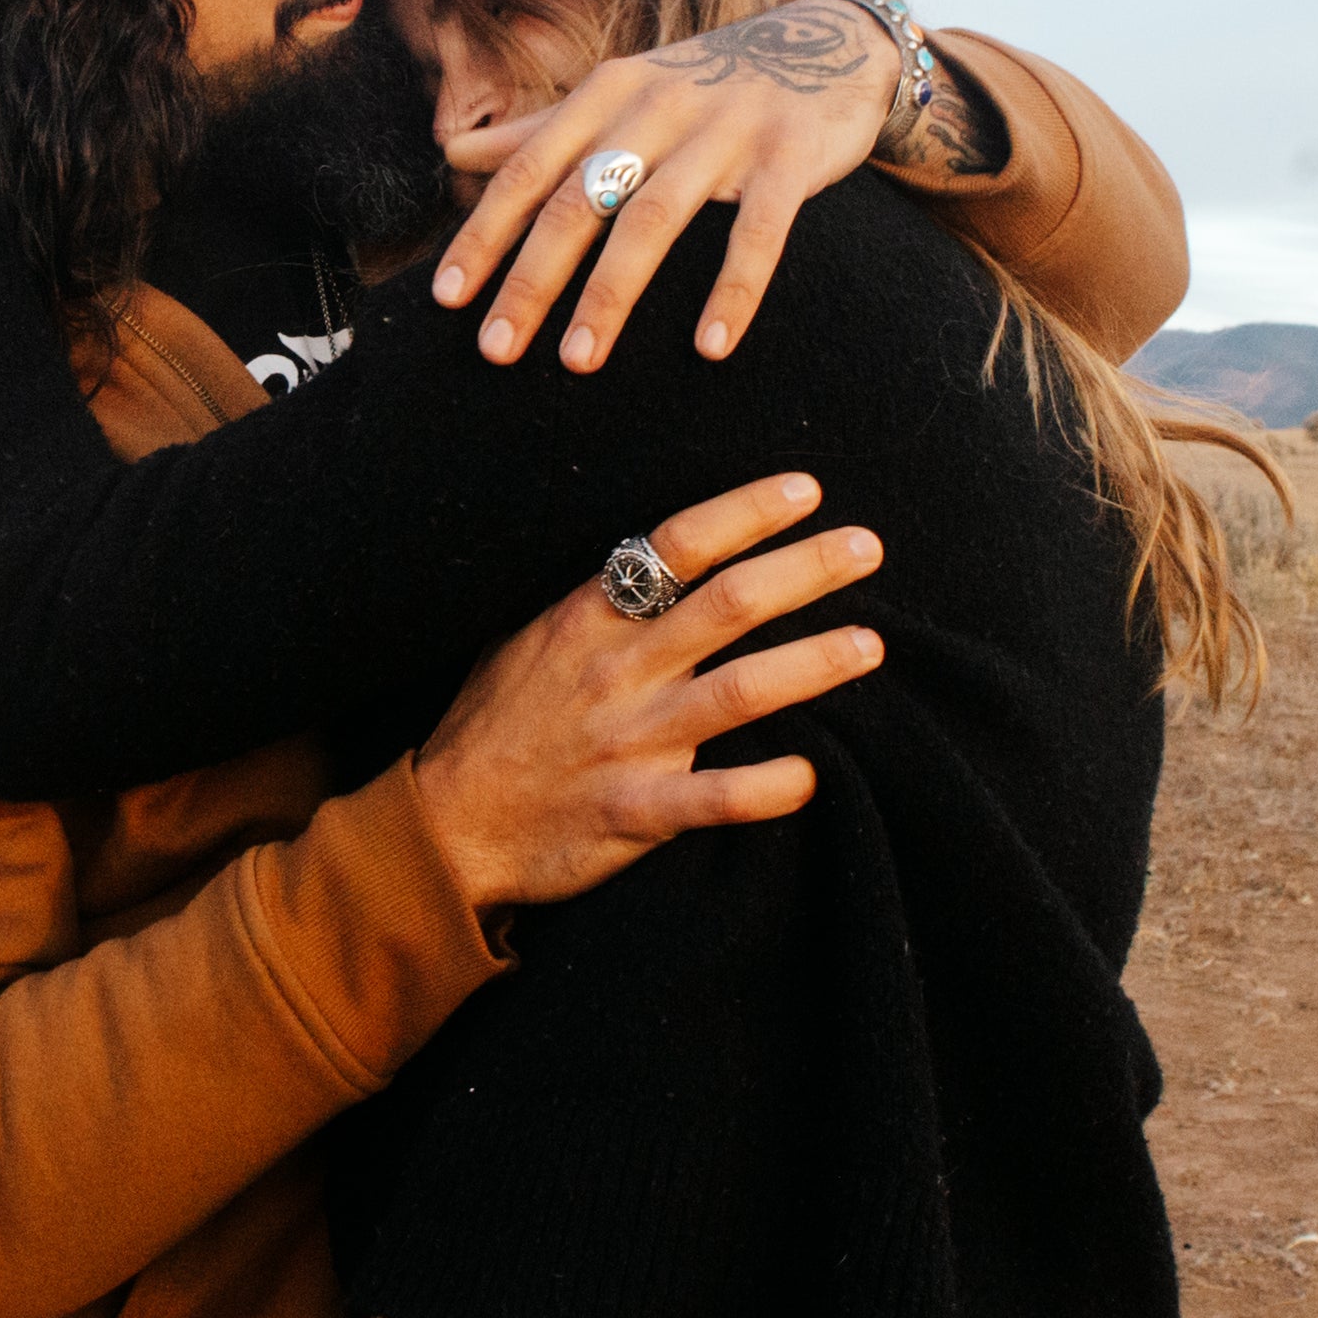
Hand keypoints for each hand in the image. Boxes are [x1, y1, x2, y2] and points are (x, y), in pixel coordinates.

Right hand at [416, 473, 885, 910]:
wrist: (446, 827)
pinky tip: (814, 775)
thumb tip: (650, 563)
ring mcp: (630, 741)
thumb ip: (588, 606)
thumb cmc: (490, 727)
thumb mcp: (521, 641)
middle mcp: (616, 671)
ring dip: (813, 664)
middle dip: (805, 570)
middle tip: (868, 546)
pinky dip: (770, 787)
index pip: (675, 547)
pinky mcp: (637, 811)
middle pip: (727, 605)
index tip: (806, 490)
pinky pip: (718, 798)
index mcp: (586, 620)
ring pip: (740, 693)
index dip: (745, 513)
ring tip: (871, 644)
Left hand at [430, 0, 890, 372]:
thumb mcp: (618, 93)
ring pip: (654, 218)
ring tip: (578, 361)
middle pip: (578, 201)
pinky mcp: (790, 155)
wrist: (827, 41)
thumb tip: (451, 152)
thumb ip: (540, 130)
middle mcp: (657, 106)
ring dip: (610, 293)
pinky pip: (758, 231)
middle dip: (531, 279)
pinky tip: (710, 347)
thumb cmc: (703, 84)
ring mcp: (725, 129)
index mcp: (607, 93)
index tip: (446, 299)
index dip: (485, 234)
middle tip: (496, 350)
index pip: (528, 171)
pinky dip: (734, 289)